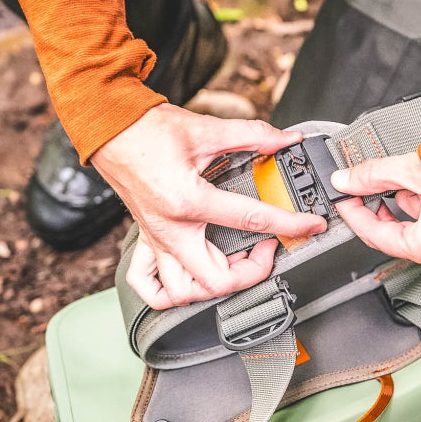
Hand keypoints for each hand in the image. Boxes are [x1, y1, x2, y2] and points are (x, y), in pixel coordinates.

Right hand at [91, 104, 326, 308]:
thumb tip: (285, 140)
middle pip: (216, 281)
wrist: (110, 128)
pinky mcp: (147, 241)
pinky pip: (149, 286)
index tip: (311, 225)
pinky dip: (170, 291)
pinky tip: (192, 276)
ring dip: (213, 286)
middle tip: (268, 249)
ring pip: (183, 293)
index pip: (252, 221)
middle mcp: (171, 231)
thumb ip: (252, 136)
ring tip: (233, 260)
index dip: (290, 224)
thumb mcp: (206, 130)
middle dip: (252, 272)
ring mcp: (157, 241)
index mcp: (189, 202)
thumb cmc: (148, 130)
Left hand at [330, 112, 420, 269]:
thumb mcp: (413, 170)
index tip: (343, 196)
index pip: (377, 236)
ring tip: (402, 173)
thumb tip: (347, 180)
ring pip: (416, 222)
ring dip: (402, 198)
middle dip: (378, 205)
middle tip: (361, 185)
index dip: (353, 213)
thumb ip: (373, 177)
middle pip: (396, 232)